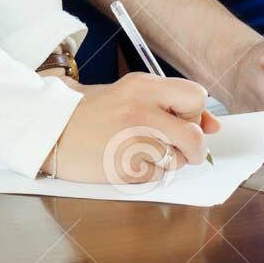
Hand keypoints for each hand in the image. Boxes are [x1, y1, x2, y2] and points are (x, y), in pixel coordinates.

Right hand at [41, 72, 220, 182]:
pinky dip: (150, 174)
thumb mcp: (129, 94)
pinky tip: (128, 161)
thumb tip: (213, 126)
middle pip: (194, 135)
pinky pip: (158, 176)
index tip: (188, 121)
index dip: (196, 113)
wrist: (50, 129)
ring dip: (170, 161)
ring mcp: (132, 140)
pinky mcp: (125, 167)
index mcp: (143, 86)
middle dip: (194, 147)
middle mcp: (141, 110)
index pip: (196, 97)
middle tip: (179, 148)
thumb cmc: (91, 112)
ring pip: (178, 159)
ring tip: (143, 151)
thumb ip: (169, 104)